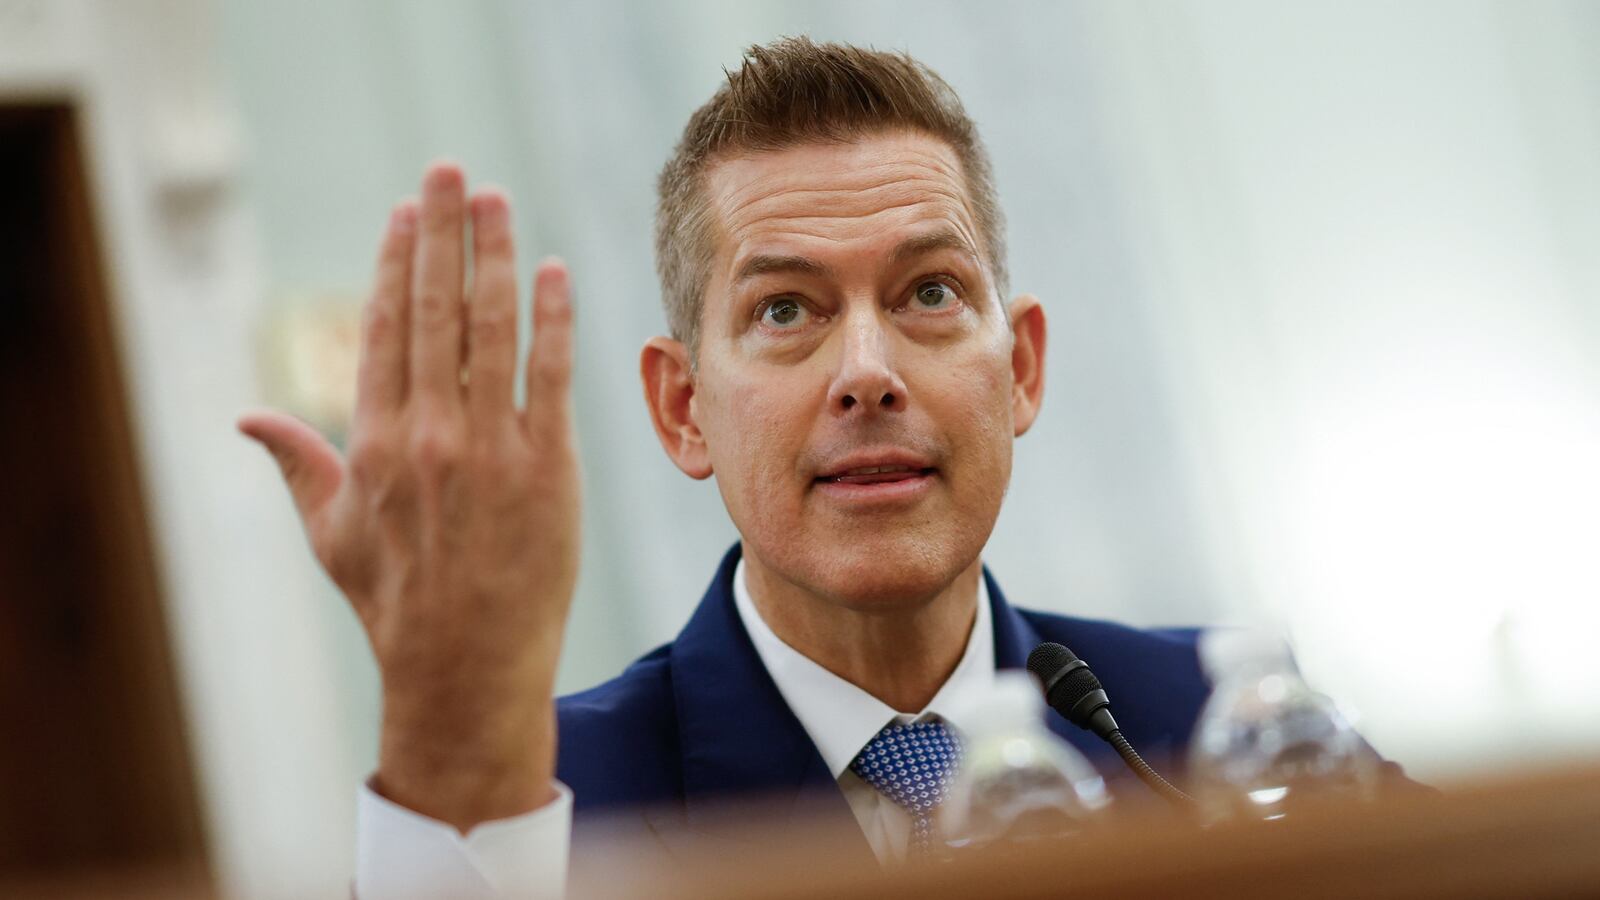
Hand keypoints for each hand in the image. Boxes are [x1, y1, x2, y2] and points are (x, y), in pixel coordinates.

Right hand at [238, 163, 578, 830]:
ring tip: (499, 200)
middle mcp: (429, 434)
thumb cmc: (396, 602)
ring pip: (492, 329)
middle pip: (436, 309)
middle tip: (452, 170)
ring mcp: (491, 447)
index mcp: (374, 442)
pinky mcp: (548, 467)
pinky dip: (553, 320)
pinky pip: (552, 376)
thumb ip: (297, 465)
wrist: (466, 666)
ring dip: (496, 256)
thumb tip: (246, 418)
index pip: (387, 328)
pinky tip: (557, 273)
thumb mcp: (331, 535)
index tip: (408, 212)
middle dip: (444, 231)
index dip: (397, 262)